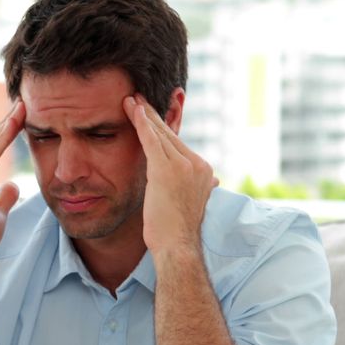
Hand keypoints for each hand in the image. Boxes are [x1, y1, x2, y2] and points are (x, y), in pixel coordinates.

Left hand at [123, 94, 217, 253]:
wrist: (177, 247)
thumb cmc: (177, 233)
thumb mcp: (192, 204)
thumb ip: (199, 188)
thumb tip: (213, 183)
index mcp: (203, 171)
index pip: (178, 144)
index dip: (162, 128)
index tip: (151, 114)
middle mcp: (197, 164)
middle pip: (169, 134)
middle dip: (152, 116)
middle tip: (138, 98)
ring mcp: (184, 166)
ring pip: (159, 134)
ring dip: (143, 114)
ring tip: (130, 100)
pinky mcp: (167, 169)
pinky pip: (151, 140)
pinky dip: (142, 123)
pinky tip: (133, 109)